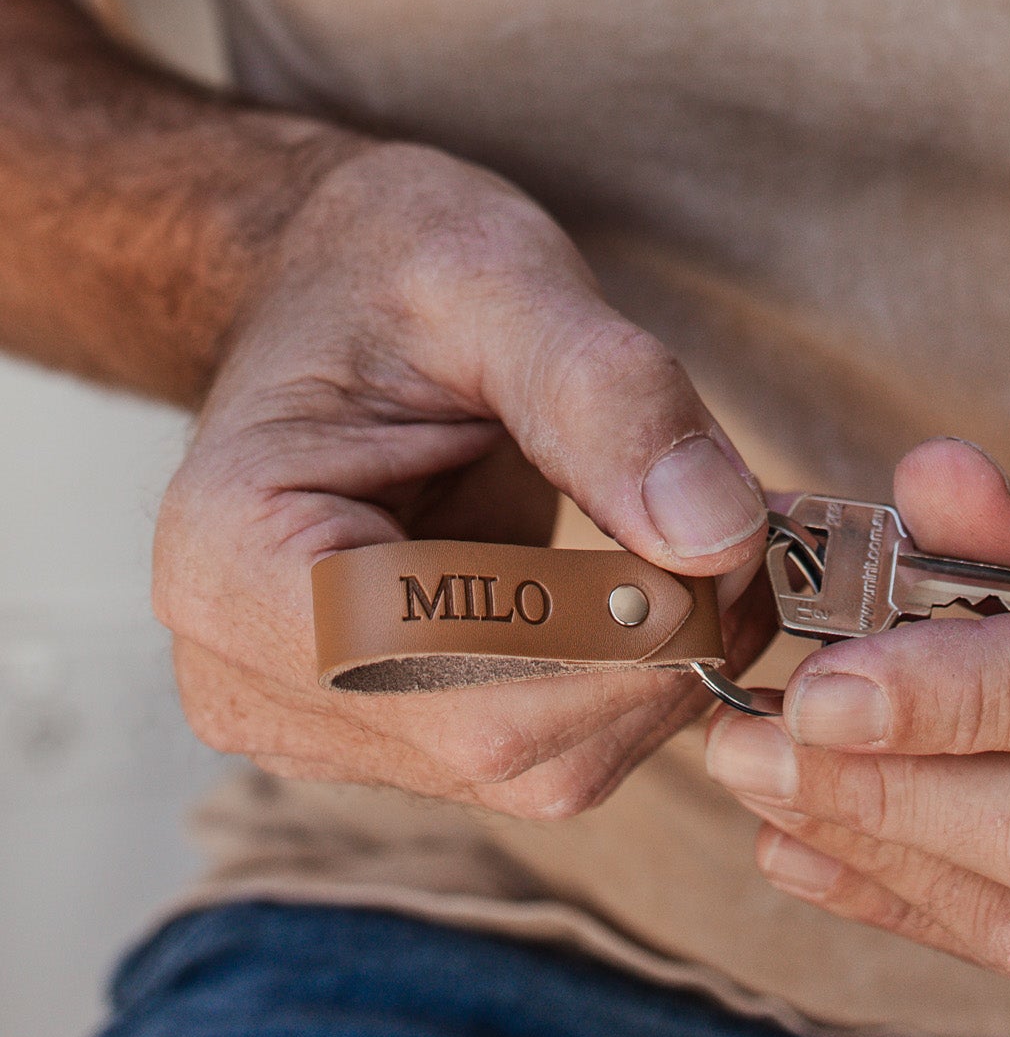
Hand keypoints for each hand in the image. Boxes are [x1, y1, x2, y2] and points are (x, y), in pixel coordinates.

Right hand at [155, 142, 772, 816]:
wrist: (333, 289)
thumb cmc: (388, 268)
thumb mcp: (497, 279)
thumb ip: (607, 399)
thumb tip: (719, 539)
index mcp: (234, 558)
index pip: (456, 672)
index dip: (624, 632)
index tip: (732, 539)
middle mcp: (246, 673)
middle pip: (507, 744)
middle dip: (663, 653)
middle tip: (749, 538)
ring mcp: (315, 719)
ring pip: (543, 768)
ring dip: (662, 671)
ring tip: (708, 546)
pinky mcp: (385, 728)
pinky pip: (544, 751)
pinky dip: (633, 682)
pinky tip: (662, 585)